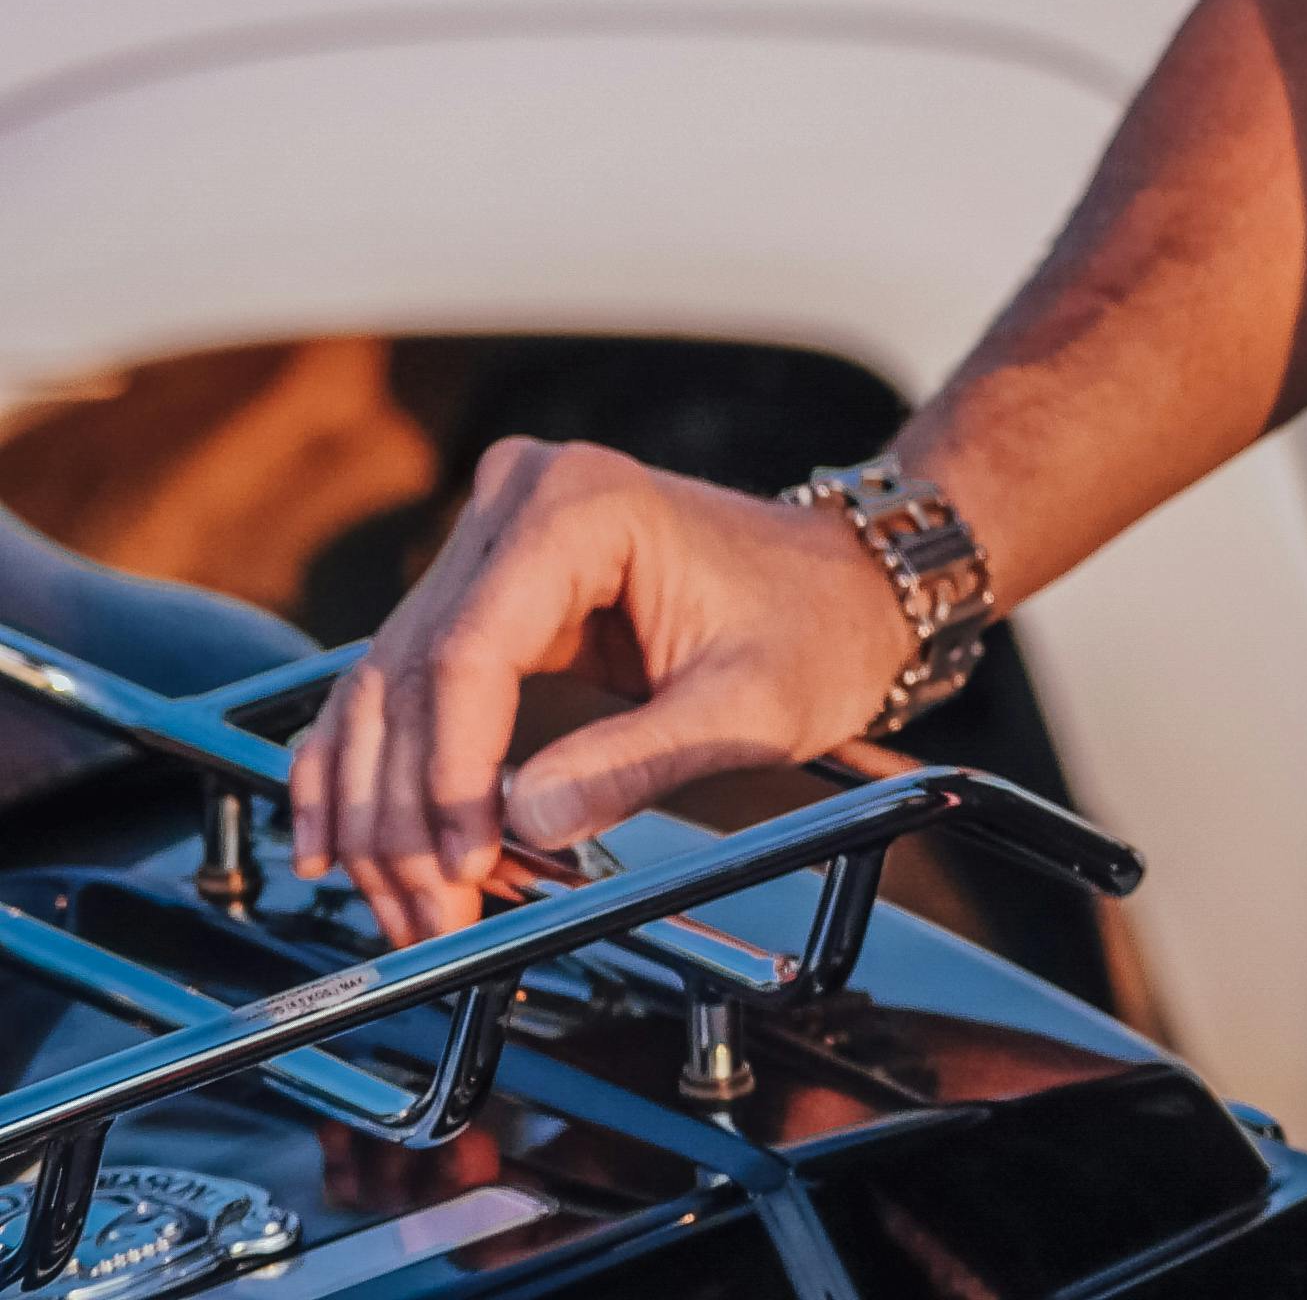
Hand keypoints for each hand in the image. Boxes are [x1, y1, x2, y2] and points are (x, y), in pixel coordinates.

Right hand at [286, 440, 920, 944]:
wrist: (848, 584)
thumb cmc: (819, 625)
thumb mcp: (754, 704)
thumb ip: (638, 760)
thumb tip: (520, 822)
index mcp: (582, 503)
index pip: (469, 652)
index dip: (446, 775)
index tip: (461, 868)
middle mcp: (515, 502)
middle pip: (412, 678)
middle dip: (406, 816)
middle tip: (426, 920)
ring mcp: (489, 541)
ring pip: (386, 691)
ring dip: (379, 812)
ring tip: (403, 909)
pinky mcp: (481, 591)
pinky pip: (397, 688)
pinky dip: (368, 774)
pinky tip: (342, 848)